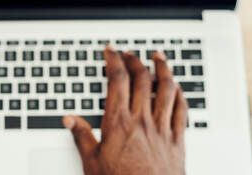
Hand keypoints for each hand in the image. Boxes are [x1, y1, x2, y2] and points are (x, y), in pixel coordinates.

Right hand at [63, 47, 187, 174]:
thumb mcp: (91, 163)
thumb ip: (82, 137)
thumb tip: (70, 120)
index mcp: (118, 123)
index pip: (117, 80)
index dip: (113, 61)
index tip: (110, 52)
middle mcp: (142, 121)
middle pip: (141, 79)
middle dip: (135, 60)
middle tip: (129, 54)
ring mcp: (162, 129)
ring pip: (166, 89)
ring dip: (162, 69)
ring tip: (158, 57)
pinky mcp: (177, 140)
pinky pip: (182, 110)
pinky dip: (179, 94)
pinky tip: (177, 88)